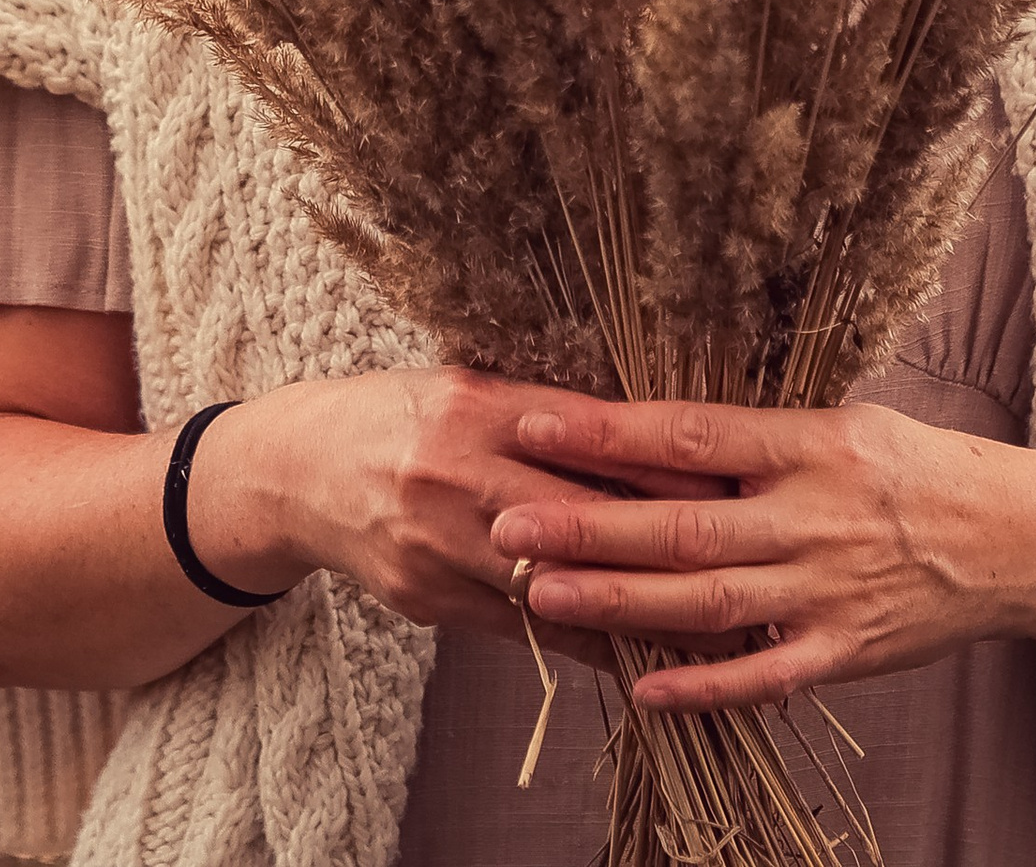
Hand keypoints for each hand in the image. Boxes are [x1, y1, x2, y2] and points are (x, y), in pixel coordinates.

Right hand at [190, 367, 723, 651]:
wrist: (294, 469)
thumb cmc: (393, 416)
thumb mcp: (463, 389)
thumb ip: (541, 413)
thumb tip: (639, 436)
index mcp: (471, 404)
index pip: (584, 435)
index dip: (660, 461)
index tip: (729, 480)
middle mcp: (453, 471)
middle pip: (578, 513)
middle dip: (664, 540)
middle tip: (741, 557)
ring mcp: (435, 540)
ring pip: (556, 582)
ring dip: (633, 604)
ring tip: (707, 620)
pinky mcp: (426, 595)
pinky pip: (521, 625)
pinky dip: (580, 636)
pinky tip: (631, 646)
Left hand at [490, 395, 1035, 710]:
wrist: (1015, 537)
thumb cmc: (910, 466)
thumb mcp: (835, 422)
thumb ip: (749, 435)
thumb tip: (650, 424)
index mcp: (803, 443)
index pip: (686, 432)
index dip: (606, 431)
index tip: (532, 424)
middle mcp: (809, 515)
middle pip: (680, 522)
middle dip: (586, 526)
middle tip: (506, 525)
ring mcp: (827, 589)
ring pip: (706, 599)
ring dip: (618, 600)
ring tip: (540, 595)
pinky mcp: (847, 652)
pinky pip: (766, 674)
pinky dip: (705, 685)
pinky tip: (642, 689)